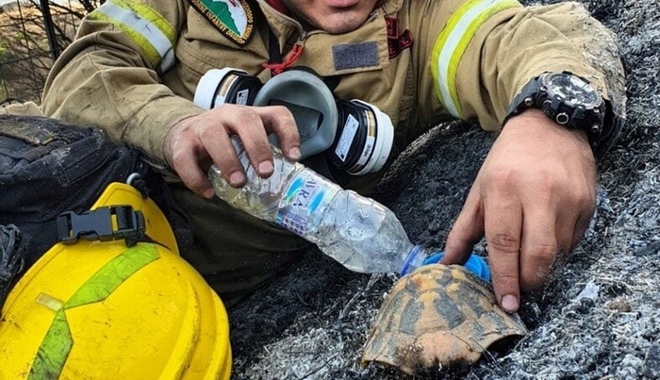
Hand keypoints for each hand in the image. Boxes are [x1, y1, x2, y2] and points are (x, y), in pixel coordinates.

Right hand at [163, 104, 300, 197]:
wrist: (182, 136)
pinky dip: (197, 178)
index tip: (293, 158)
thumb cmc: (224, 142)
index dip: (288, 133)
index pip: (276, 114)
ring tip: (239, 183)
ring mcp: (203, 126)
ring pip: (214, 135)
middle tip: (266, 173)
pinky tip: (209, 193)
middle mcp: (228, 115)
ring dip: (228, 160)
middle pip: (246, 120)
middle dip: (258, 146)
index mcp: (250, 116)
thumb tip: (285, 187)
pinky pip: (186, 158)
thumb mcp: (245, 143)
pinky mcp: (181, 142)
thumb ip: (262, 157)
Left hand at [441, 109, 596, 312]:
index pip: (505, 242)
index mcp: (504, 189)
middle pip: (538, 254)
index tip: (506, 302)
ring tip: (528, 257)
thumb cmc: (507, 162)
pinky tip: (546, 237)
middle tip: (518, 289)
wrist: (549, 126)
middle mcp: (539, 193)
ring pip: (558, 252)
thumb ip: (463, 231)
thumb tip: (448, 265)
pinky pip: (574, 241)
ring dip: (542, 266)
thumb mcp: (479, 191)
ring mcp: (568, 198)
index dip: (505, 277)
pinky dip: (558, 250)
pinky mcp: (588, 203)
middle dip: (528, 281)